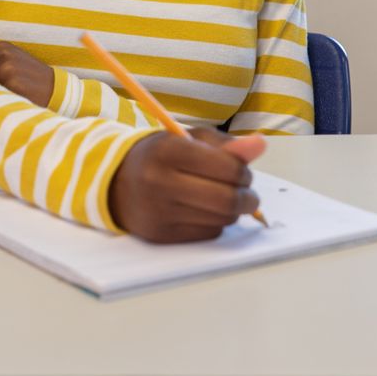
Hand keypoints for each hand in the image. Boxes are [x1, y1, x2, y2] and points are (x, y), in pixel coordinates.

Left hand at [0, 41, 54, 108]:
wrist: (57, 90)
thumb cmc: (30, 80)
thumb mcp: (13, 63)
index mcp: (1, 47)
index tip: (3, 85)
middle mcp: (3, 54)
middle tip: (11, 92)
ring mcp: (8, 67)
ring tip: (15, 94)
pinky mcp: (14, 82)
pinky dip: (4, 101)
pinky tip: (18, 98)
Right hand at [109, 128, 265, 242]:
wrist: (116, 183)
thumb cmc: (160, 156)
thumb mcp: (188, 140)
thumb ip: (226, 144)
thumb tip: (260, 145)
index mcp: (168, 150)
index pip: (227, 167)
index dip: (244, 171)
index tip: (243, 170)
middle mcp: (160, 182)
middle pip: (227, 200)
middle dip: (248, 197)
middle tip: (247, 192)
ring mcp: (159, 212)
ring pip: (221, 219)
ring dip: (233, 210)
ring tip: (224, 198)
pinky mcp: (161, 235)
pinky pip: (208, 234)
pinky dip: (216, 223)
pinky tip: (205, 211)